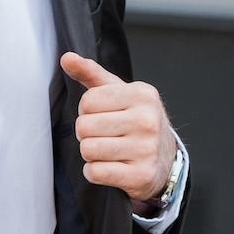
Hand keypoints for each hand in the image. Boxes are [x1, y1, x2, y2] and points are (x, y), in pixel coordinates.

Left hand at [61, 52, 176, 208]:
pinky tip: (110, 167)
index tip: (102, 116)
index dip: (87, 111)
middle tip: (104, 136)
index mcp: (142, 94)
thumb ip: (91, 74)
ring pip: (88, 150)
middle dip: (87, 133)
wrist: (166, 159)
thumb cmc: (137, 121)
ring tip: (108, 151)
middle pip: (84, 126)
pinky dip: (95, 172)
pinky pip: (96, 172)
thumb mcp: (119, 93)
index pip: (87, 101)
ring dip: (91, 154)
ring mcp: (146, 149)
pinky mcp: (141, 175)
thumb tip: (67, 58)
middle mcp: (147, 120)